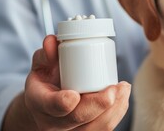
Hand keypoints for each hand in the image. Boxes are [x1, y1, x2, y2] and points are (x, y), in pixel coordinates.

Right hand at [2, 35, 130, 130]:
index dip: (62, 103)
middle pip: (78, 118)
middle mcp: (54, 122)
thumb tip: (52, 41)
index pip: (51, 106)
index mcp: (40, 103)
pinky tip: (123, 97)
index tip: (73, 95)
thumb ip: (46, 53)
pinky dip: (117, 112)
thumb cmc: (47, 80)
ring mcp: (71, 130)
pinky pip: (105, 127)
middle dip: (99, 104)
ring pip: (96, 127)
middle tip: (115, 88)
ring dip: (114, 108)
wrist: (48, 105)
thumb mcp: (42, 64)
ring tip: (123, 88)